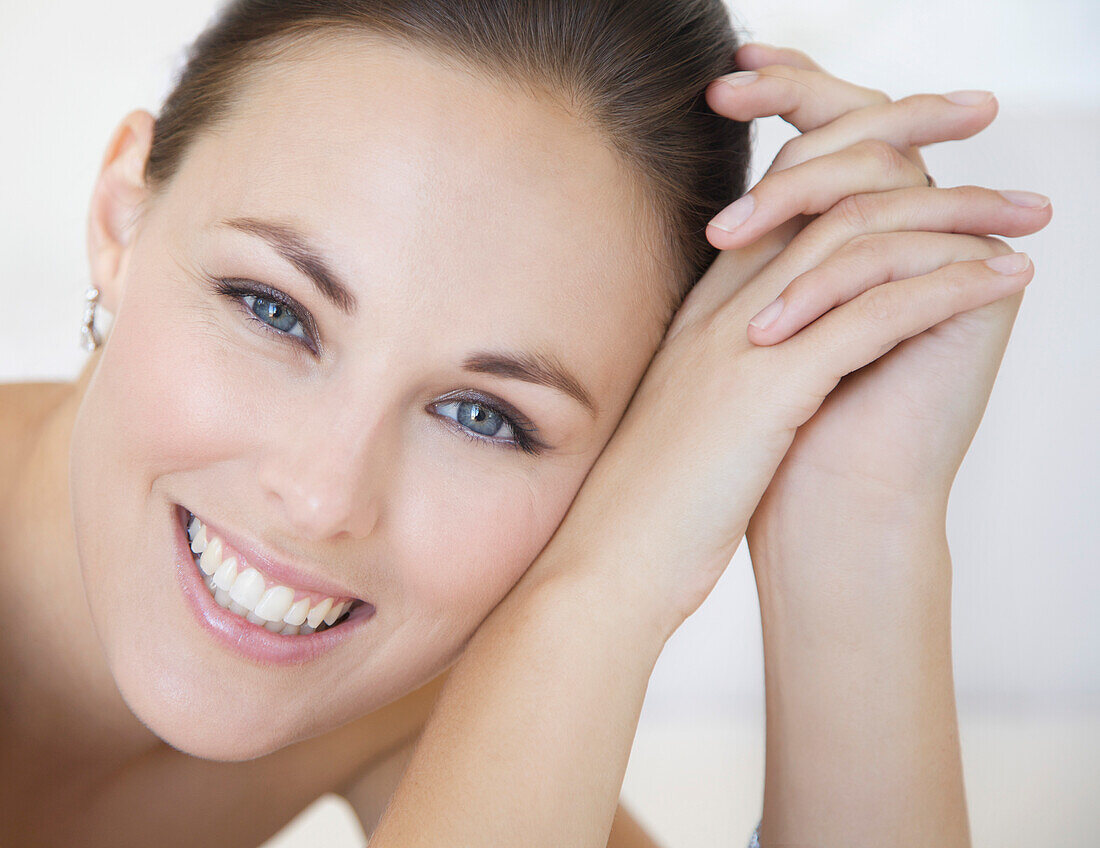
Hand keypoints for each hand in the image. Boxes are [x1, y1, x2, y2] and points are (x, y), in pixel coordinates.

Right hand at [531, 95, 1041, 639]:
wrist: (610, 560)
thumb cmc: (655, 499)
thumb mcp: (693, 413)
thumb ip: (733, 364)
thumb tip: (792, 351)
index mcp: (704, 307)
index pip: (783, 192)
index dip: (854, 154)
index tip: (921, 150)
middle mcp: (721, 304)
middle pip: (825, 187)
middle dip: (914, 145)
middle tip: (982, 126)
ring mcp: (742, 341)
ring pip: (860, 239)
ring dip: (957, 215)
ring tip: (1027, 211)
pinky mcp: (769, 389)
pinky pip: (874, 313)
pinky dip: (949, 287)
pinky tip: (1005, 278)